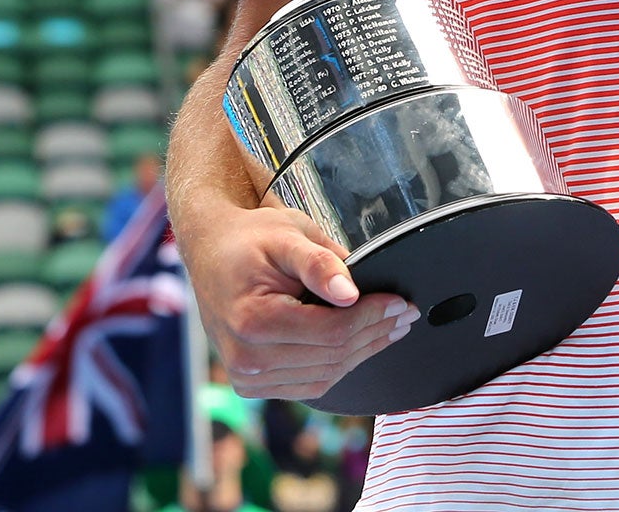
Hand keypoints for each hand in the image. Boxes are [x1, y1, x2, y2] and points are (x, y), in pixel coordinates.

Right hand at [178, 200, 413, 399]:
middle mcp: (246, 359)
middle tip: (407, 314)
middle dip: (375, 334)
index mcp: (252, 321)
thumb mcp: (288, 235)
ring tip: (393, 329)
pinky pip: (309, 383)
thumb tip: (351, 293)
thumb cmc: (251, 238)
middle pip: (330, 357)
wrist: (212, 251)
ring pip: (325, 376)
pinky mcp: (254, 383)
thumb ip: (319, 263)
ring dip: (363, 353)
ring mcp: (248, 378)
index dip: (372, 317)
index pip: (330, 332)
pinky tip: (362, 344)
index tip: (400, 301)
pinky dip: (339, 365)